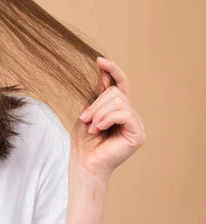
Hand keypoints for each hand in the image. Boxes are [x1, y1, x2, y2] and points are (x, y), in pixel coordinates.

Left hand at [71, 57, 146, 179]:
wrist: (85, 162)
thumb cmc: (85, 140)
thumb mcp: (88, 111)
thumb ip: (98, 94)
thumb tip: (104, 72)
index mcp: (118, 108)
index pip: (121, 83)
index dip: (112, 69)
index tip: (99, 60)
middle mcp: (130, 114)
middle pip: (116, 92)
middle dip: (96, 103)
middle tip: (84, 118)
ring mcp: (136, 123)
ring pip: (118, 102)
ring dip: (99, 113)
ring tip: (92, 126)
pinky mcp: (138, 133)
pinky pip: (124, 114)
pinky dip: (107, 119)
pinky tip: (99, 129)